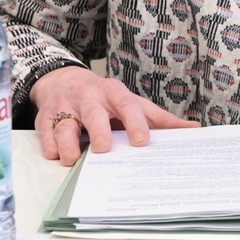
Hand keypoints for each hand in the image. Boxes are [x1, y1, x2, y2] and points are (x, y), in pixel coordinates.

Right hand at [30, 65, 198, 165]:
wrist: (63, 80)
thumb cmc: (105, 99)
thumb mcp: (131, 102)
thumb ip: (159, 119)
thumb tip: (194, 130)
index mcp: (114, 93)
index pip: (127, 105)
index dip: (135, 122)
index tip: (142, 141)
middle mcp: (89, 97)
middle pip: (93, 113)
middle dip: (98, 131)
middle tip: (104, 150)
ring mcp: (65, 107)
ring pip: (64, 125)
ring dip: (68, 144)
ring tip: (72, 159)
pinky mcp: (45, 117)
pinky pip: (45, 132)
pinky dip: (50, 146)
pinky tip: (56, 155)